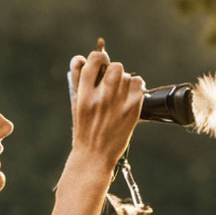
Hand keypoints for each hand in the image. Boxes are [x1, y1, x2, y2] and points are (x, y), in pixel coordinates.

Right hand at [67, 43, 143, 168]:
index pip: (94, 60)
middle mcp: (102, 97)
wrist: (95, 156)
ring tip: (119, 95)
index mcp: (84, 94)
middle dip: (114, 70)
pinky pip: (139, 84)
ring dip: (124, 81)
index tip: (100, 63)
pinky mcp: (132, 110)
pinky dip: (136, 87)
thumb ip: (76, 79)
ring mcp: (119, 103)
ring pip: (128, 76)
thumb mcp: (76, 104)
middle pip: (115, 66)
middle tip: (111, 82)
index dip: (99, 58)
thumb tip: (79, 58)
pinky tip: (129, 97)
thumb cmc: (84, 129)